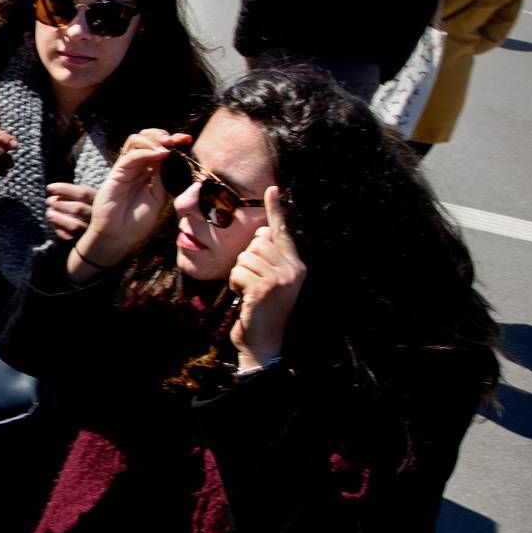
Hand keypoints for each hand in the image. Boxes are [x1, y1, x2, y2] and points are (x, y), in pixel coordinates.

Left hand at [44, 182, 96, 241]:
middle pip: (78, 209)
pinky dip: (60, 231)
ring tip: (49, 213)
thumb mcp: (96, 201)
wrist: (107, 237)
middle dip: (60, 204)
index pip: (83, 193)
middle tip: (48, 201)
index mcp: (102, 204)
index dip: (64, 189)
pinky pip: (71, 238)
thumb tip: (56, 191)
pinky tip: (54, 225)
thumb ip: (81, 197)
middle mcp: (99, 218)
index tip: (50, 187)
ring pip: (74, 225)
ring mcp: (93, 232)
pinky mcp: (86, 243)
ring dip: (58, 218)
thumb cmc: (97, 214)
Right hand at [73, 129, 181, 267]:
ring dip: (153, 139)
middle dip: (163, 134)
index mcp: (151, 172)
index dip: (174, 140)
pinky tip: (159, 155)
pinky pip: (130, 155)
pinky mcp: (116, 173)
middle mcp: (138, 166)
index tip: (187, 140)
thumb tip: (174, 157)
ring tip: (166, 147)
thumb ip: (164, 178)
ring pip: (136, 140)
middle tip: (176, 140)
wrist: (119, 236)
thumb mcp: (160, 198)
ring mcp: (127, 168)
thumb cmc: (138, 221)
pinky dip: (146, 151)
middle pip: (147, 138)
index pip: (161, 148)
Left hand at [229, 186, 304, 368]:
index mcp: (296, 266)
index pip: (283, 231)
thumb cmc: (261, 311)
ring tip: (250, 293)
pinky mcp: (264, 288)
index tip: (273, 188)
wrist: (263, 344)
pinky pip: (238, 271)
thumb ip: (268, 257)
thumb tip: (262, 231)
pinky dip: (235, 284)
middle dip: (247, 259)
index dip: (275, 210)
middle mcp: (293, 269)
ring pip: (245, 256)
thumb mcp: (270, 281)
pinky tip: (245, 299)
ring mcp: (280, 278)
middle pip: (257, 241)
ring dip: (239, 274)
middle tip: (253, 283)